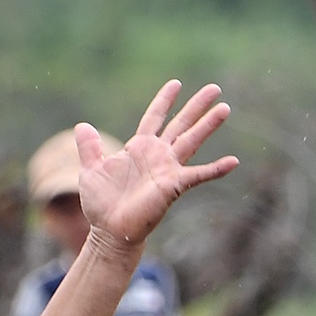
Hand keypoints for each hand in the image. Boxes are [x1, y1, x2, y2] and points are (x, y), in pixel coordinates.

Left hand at [78, 81, 238, 247]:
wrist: (108, 230)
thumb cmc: (101, 203)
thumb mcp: (91, 169)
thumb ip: (89, 147)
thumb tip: (82, 126)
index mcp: (139, 147)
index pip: (155, 118)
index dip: (164, 101)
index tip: (176, 84)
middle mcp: (157, 155)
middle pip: (181, 124)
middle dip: (197, 106)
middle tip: (215, 88)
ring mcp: (167, 169)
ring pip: (192, 141)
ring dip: (208, 125)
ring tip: (225, 109)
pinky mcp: (173, 185)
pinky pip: (198, 175)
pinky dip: (216, 169)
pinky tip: (233, 162)